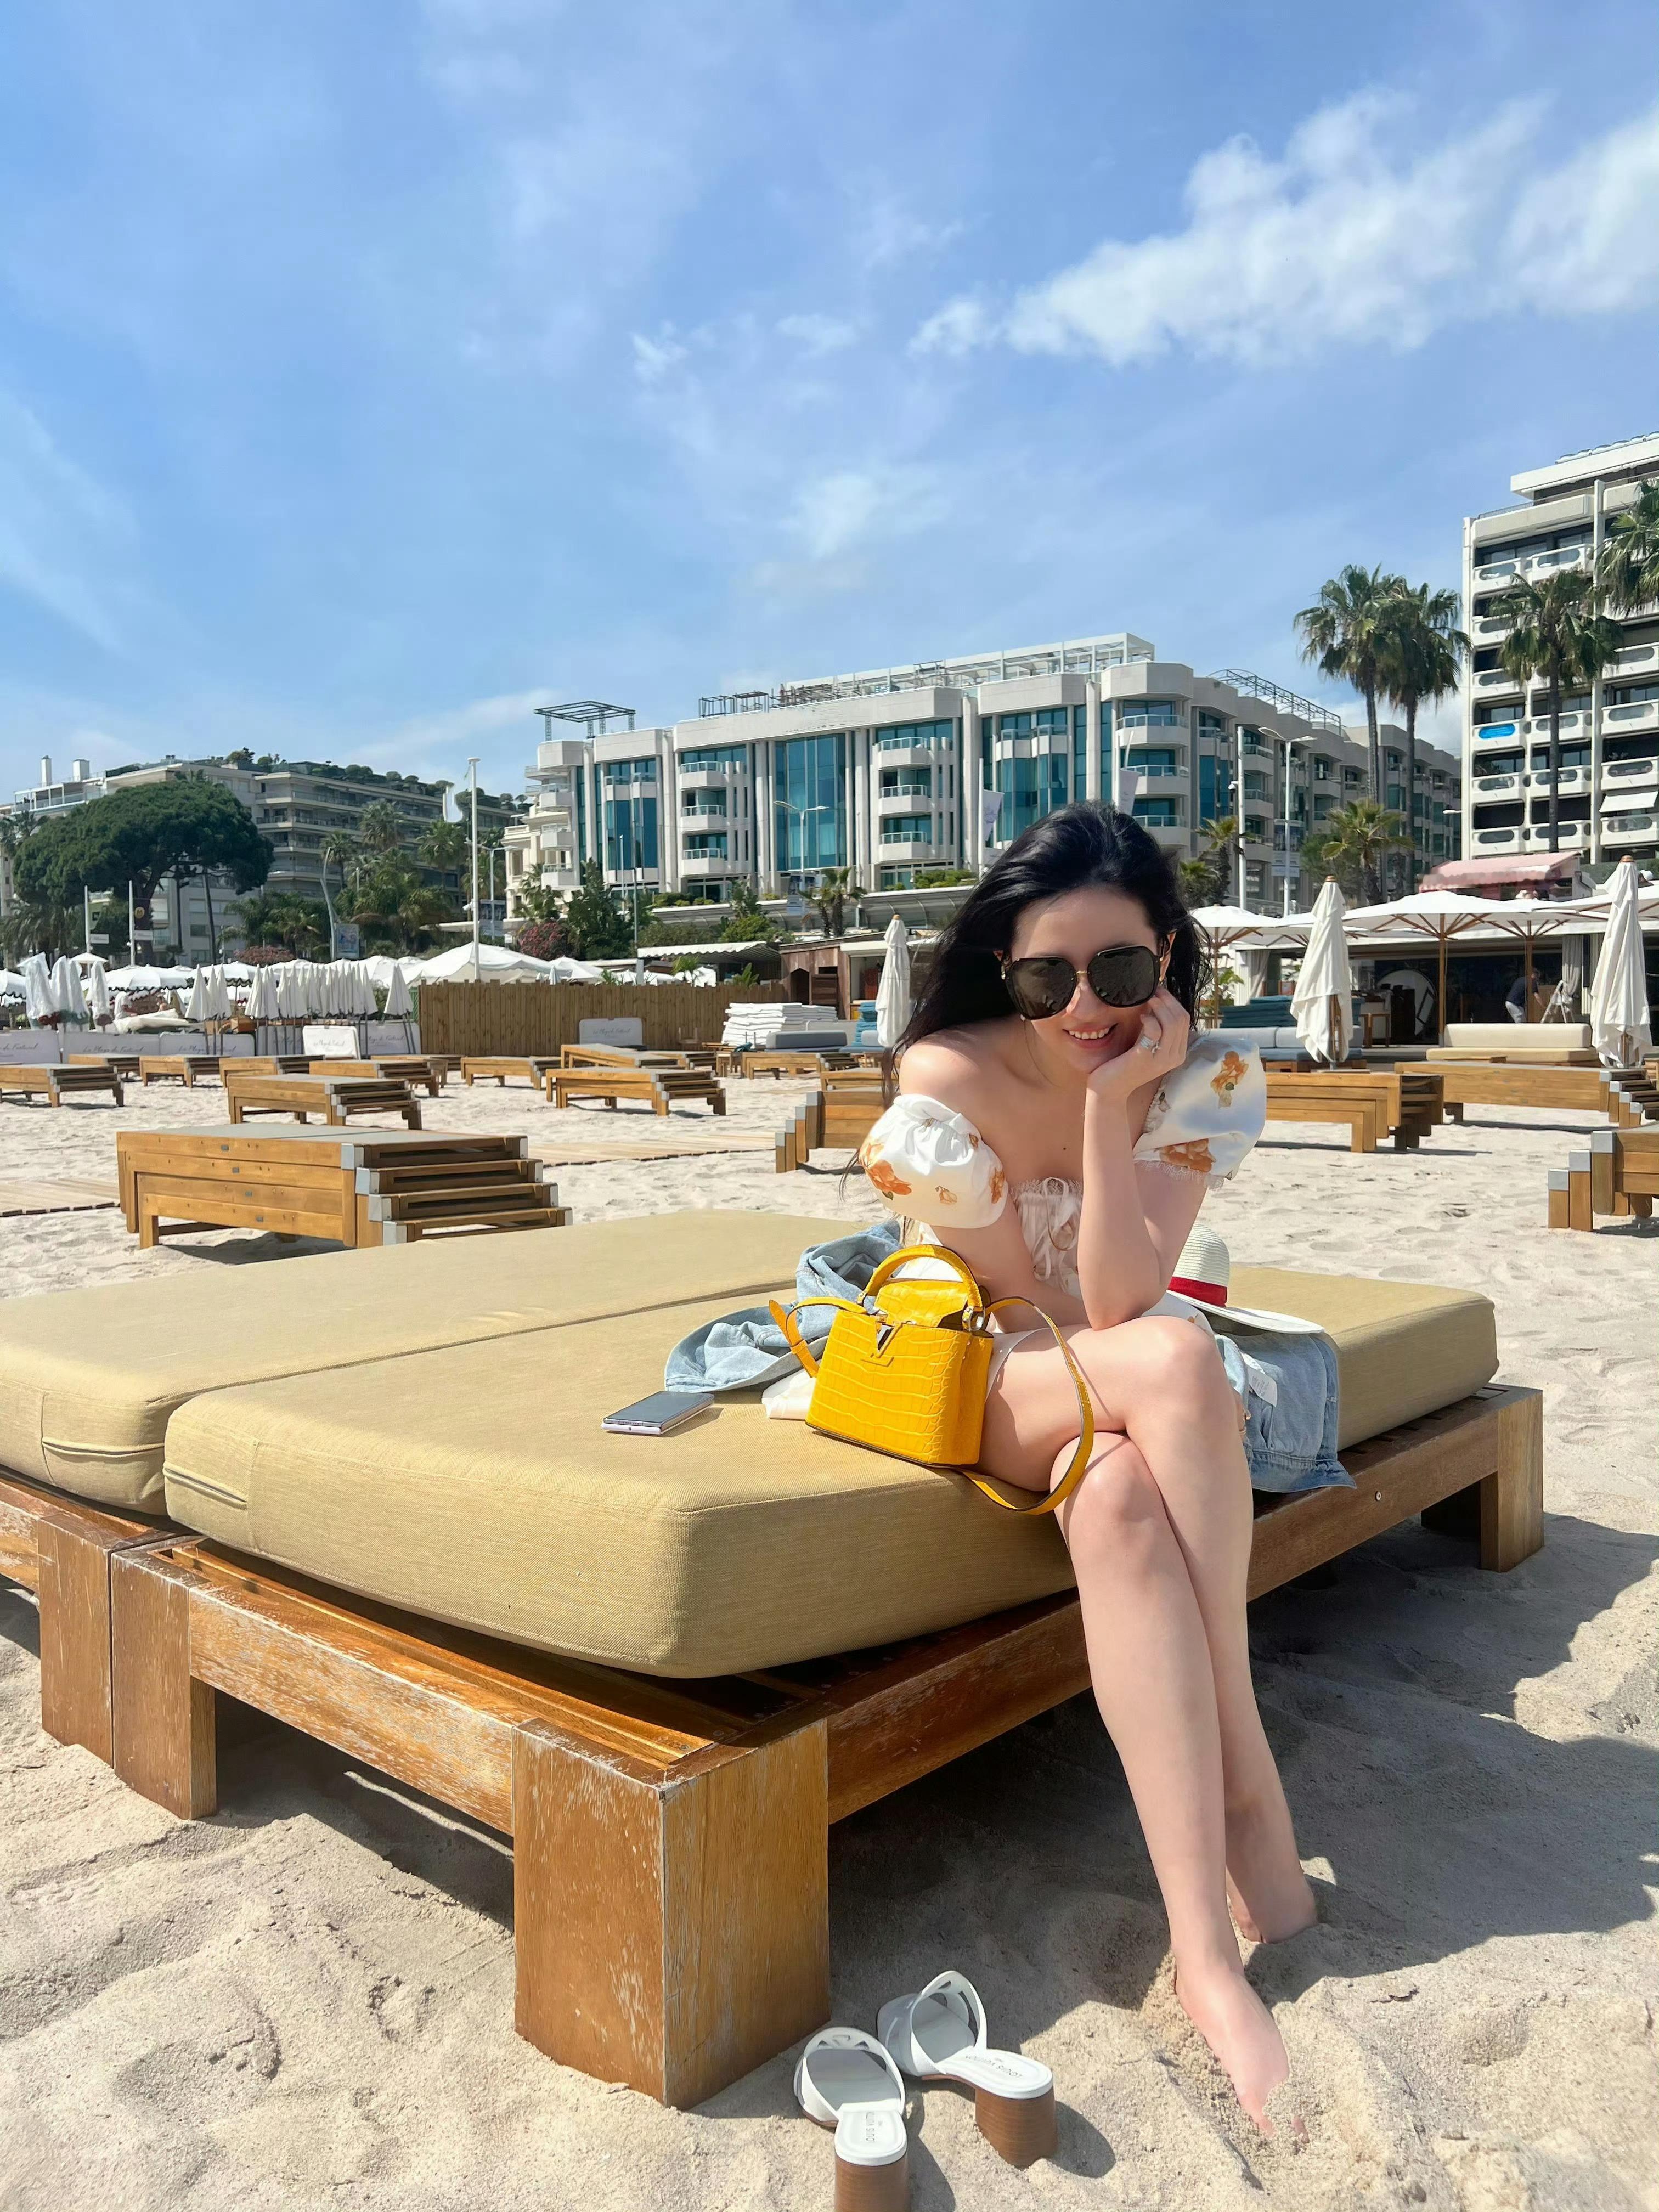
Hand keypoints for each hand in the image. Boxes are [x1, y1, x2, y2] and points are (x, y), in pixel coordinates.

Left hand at [1085, 987, 1189, 1105]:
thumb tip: (1157, 1000)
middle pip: (1181, 1018)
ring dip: (1159, 1006)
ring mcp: (1162, 1058)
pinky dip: (1149, 1019)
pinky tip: (1141, 1017)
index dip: (1172, 1001)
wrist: (1110, 1089)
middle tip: (1152, 991)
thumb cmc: (1125, 1064)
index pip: (1184, 1019)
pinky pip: (1155, 1031)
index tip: (1158, 991)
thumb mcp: (1147, 1045)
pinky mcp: (1146, 1058)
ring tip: (1147, 999)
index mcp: (1178, 1052)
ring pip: (1172, 1022)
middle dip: (1167, 1000)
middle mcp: (1175, 1056)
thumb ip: (1157, 1029)